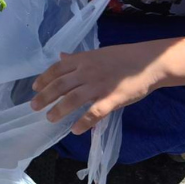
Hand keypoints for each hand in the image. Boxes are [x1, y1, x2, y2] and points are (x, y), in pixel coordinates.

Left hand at [30, 45, 164, 134]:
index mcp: (83, 59)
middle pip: (60, 85)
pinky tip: (75, 130)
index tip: (34, 88)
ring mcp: (99, 85)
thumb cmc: (123, 57)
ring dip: (59, 110)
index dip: (44, 79)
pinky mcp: (112, 99)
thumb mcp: (97, 53)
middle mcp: (87, 71)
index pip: (57, 69)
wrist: (149, 62)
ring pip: (72, 99)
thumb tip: (61, 56)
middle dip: (45, 96)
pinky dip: (83, 122)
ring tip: (50, 118)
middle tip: (34, 107)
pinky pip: (94, 113)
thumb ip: (78, 58)